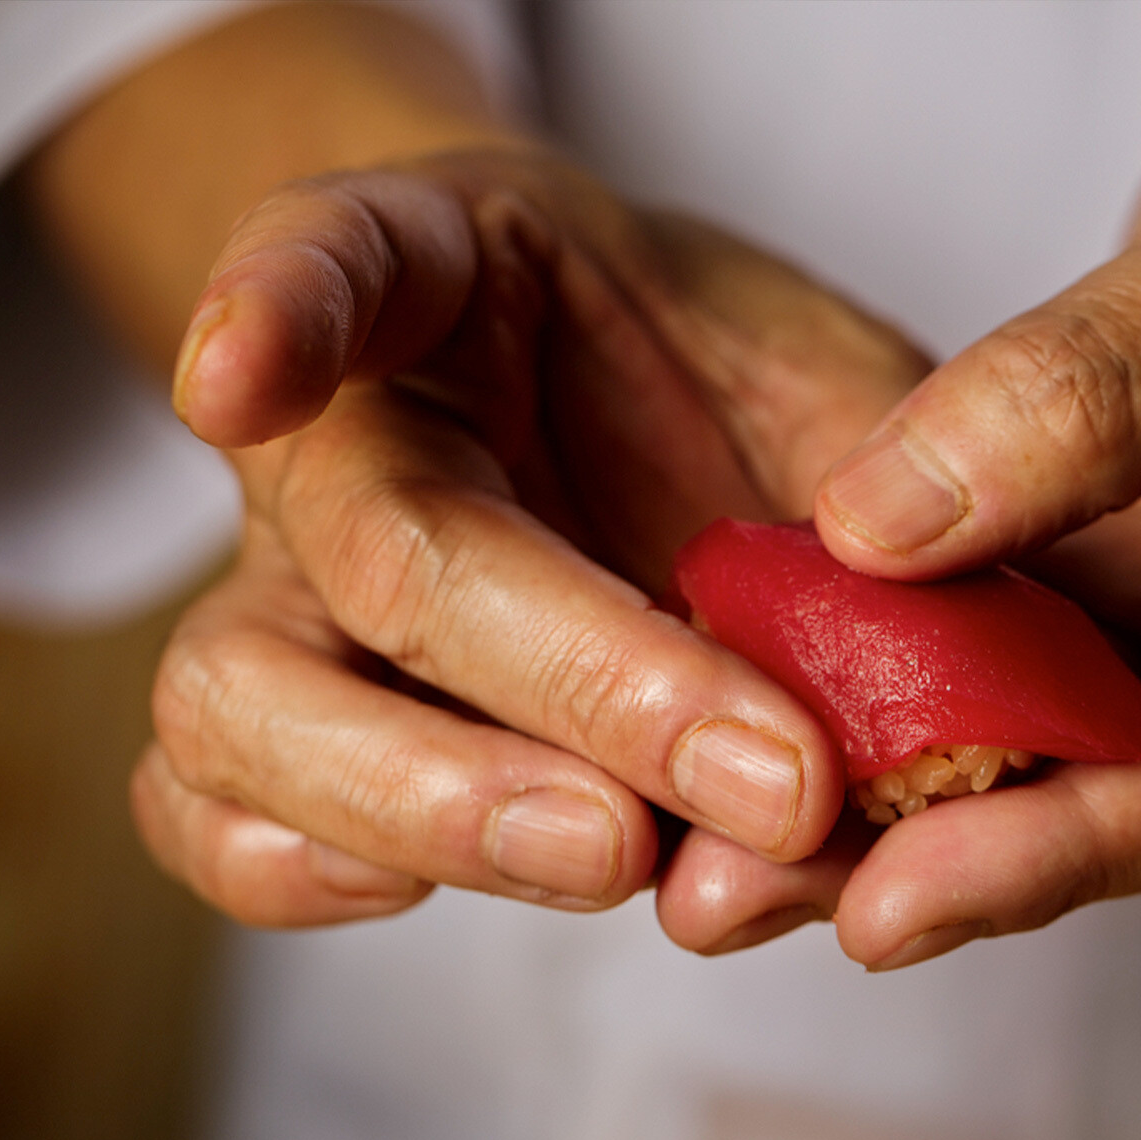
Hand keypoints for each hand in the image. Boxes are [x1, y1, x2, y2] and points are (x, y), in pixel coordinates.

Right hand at [133, 150, 929, 923]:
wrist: (615, 413)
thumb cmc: (701, 366)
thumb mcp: (811, 355)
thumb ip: (874, 459)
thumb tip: (927, 622)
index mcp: (434, 282)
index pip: (336, 250)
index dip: (280, 309)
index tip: (239, 383)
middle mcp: (335, 441)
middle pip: (378, 549)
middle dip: (577, 676)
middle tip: (765, 776)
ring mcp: (293, 594)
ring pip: (243, 701)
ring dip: (437, 802)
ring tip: (631, 855)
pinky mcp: (299, 729)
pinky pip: (213, 812)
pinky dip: (298, 869)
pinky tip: (448, 888)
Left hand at [658, 1, 1140, 965]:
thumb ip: (1084, 398)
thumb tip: (879, 531)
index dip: (1057, 852)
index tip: (886, 903)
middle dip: (946, 852)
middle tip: (747, 891)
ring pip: (1096, 772)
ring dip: (920, 798)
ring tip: (738, 845)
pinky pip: (1071, 693)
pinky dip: (947, 700)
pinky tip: (806, 708)